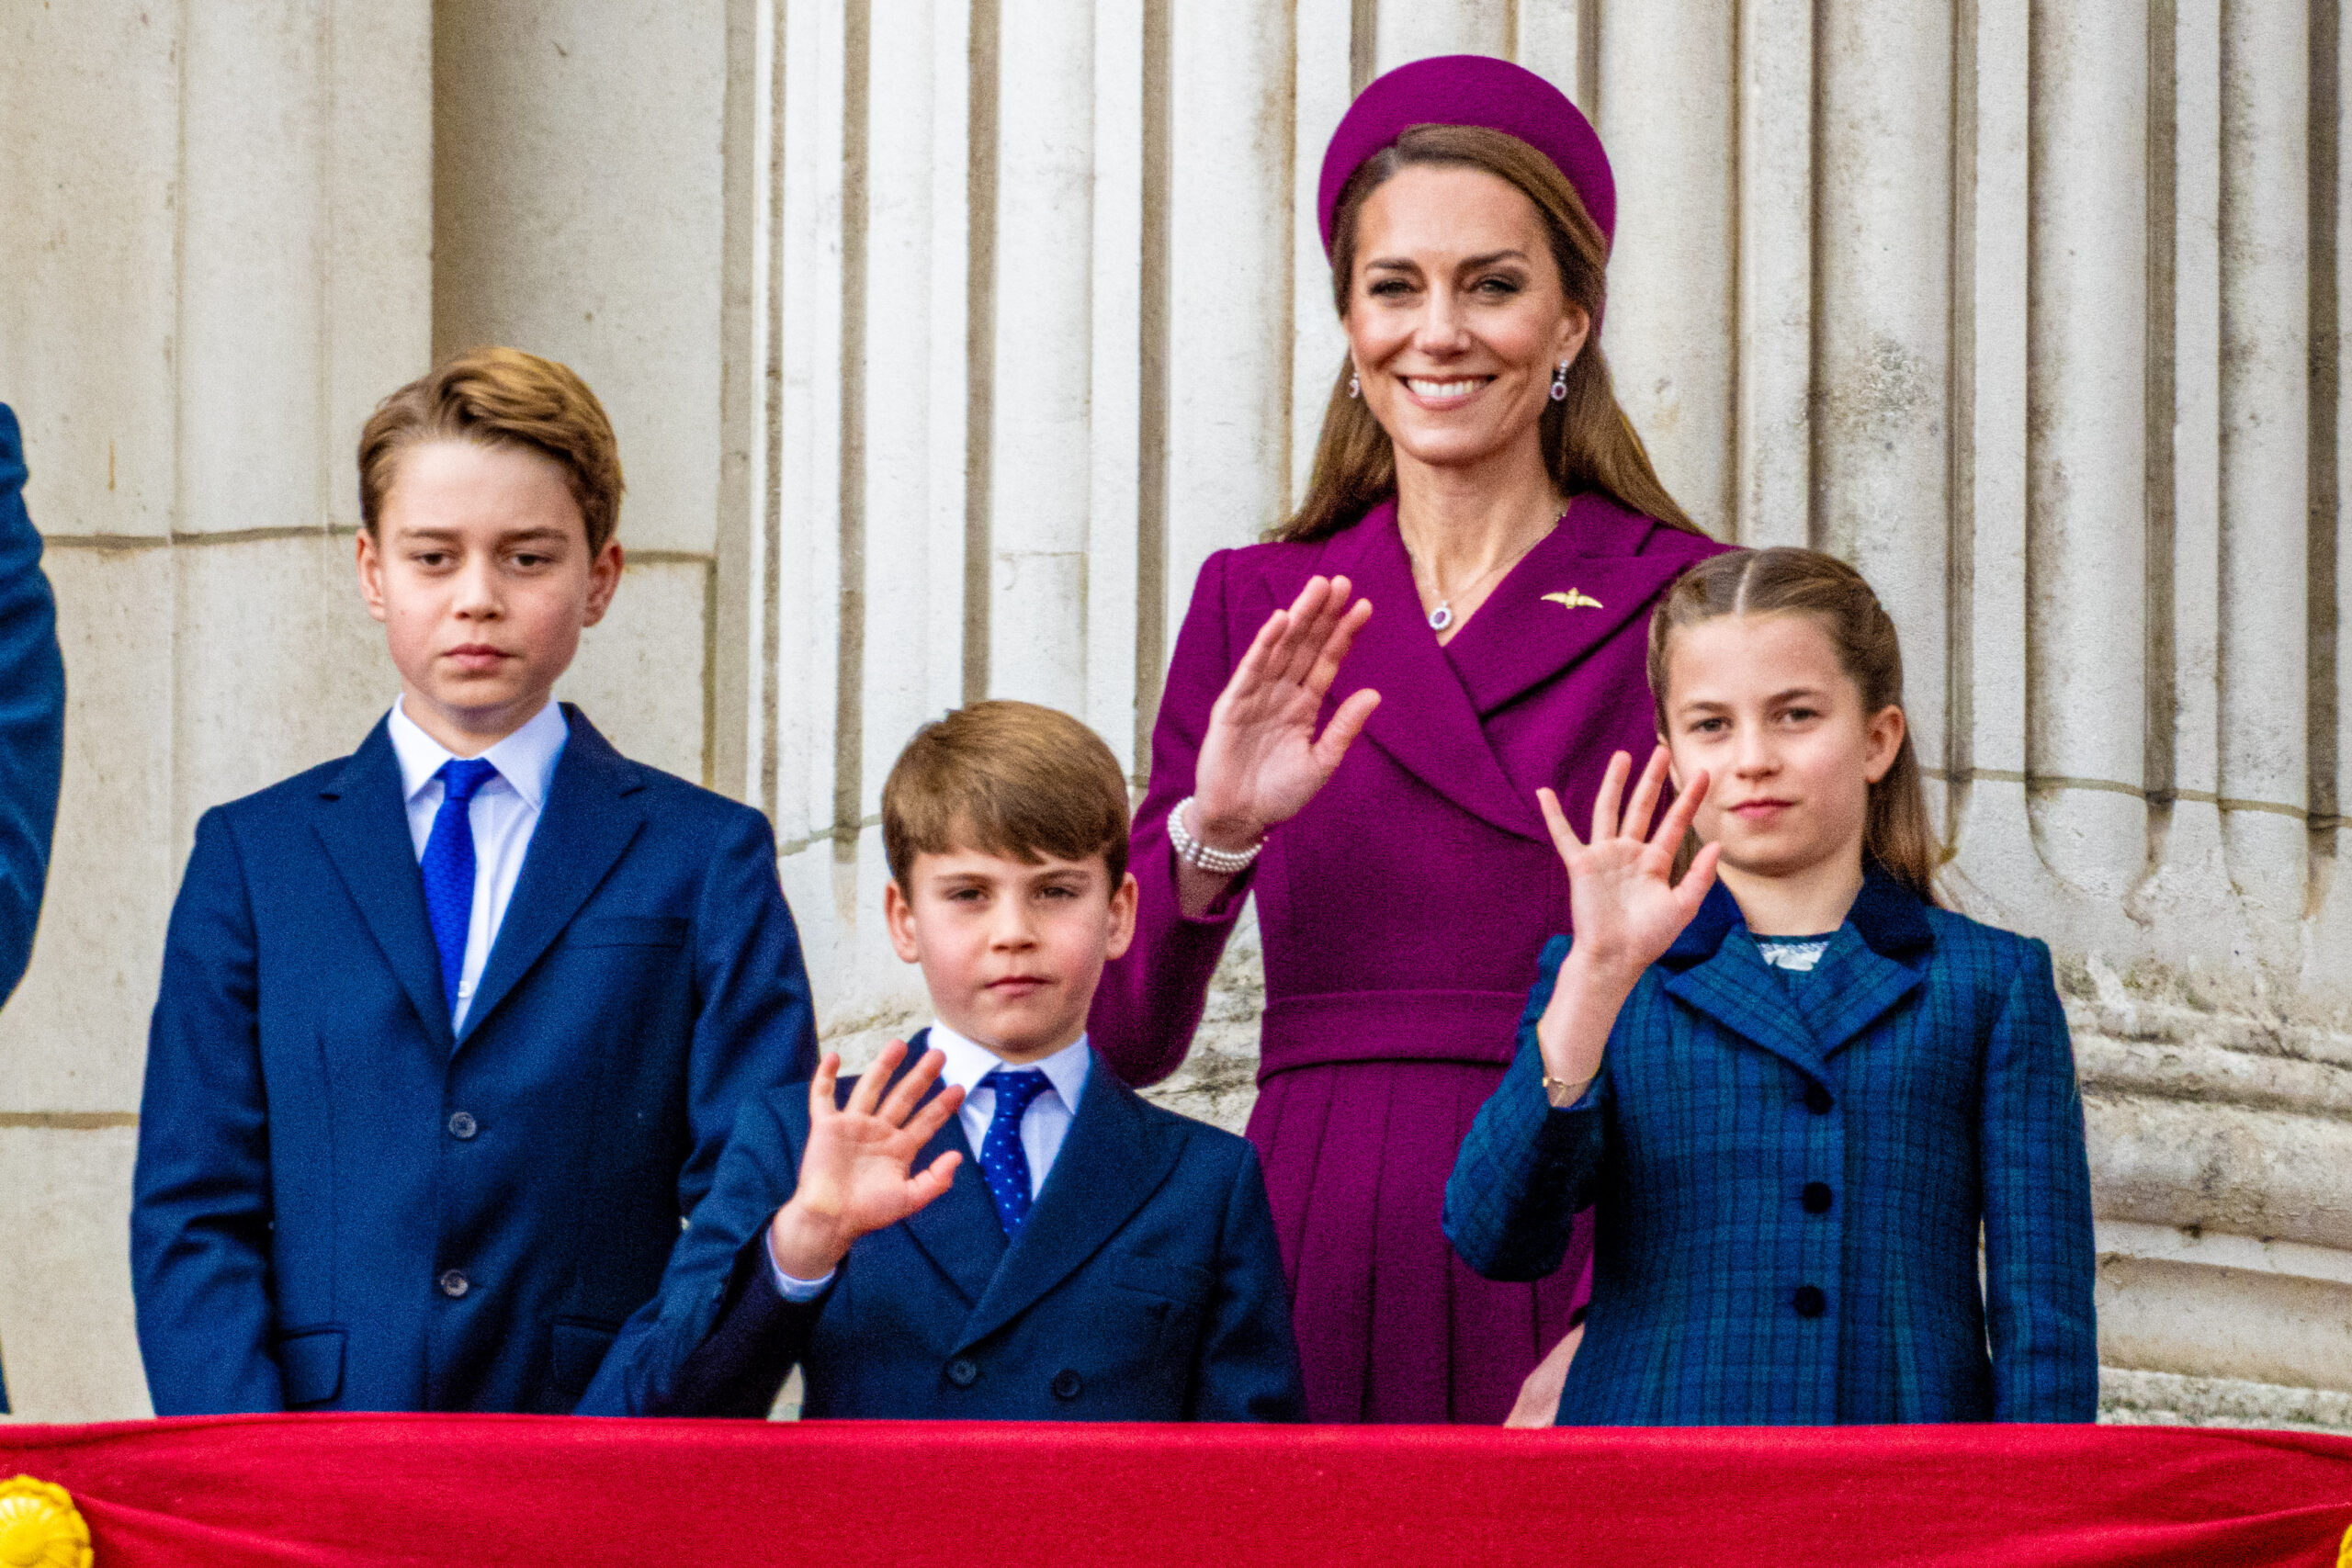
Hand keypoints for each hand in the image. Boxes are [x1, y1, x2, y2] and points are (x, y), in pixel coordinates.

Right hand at [768, 1041, 965, 1280]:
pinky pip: (823, 1097)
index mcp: (899, 1149)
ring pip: (870, 1089)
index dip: (942, 1106)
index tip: (960, 1089)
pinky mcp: (826, 1127)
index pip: (925, 1121)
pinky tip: (833, 1057)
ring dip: (883, 1066)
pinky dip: (825, 1077)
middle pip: (903, 1097)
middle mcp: (878, 1132)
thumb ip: (935, 1180)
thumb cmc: (867, 1213)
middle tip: (940, 1054)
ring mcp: (852, 1126)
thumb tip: (958, 1157)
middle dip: (921, 1076)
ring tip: (898, 1044)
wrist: (830, 1221)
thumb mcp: (909, 1200)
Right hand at [1189, 575, 1380, 848]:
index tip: (1364, 606)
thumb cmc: (1279, 795)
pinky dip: (1263, 645)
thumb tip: (1374, 694)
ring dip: (1298, 617)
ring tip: (1317, 587)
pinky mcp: (1232, 706)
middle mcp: (1281, 693)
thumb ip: (1344, 728)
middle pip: (1305, 645)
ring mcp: (1255, 696)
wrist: (1240, 819)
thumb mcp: (1322, 762)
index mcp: (1303, 705)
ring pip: (1281, 648)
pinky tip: (1280, 622)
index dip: (1344, 634)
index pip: (1327, 661)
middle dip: (1323, 613)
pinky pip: (1251, 670)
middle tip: (1341, 580)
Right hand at [1537, 747, 1720, 990]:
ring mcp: (1604, 856)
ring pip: (1609, 811)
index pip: (1675, 822)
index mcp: (1654, 863)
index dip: (1689, 799)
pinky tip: (1545, 792)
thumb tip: (1717, 843)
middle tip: (1663, 751)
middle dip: (1653, 780)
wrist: (1615, 958)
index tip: (1702, 773)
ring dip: (1614, 784)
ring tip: (1623, 757)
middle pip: (1642, 807)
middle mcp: (1629, 854)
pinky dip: (1553, 814)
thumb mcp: (1683, 907)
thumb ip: (1700, 876)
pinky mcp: (1581, 865)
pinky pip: (1564, 835)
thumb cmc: (1649, 938)